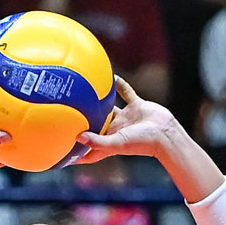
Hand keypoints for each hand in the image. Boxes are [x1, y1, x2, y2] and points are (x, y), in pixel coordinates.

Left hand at [74, 77, 188, 164]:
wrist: (165, 134)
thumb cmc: (142, 143)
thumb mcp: (117, 144)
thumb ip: (97, 142)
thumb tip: (77, 138)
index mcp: (108, 141)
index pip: (88, 148)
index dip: (75, 150)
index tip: (59, 148)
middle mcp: (114, 129)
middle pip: (94, 126)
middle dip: (81, 122)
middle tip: (64, 114)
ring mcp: (125, 117)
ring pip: (108, 107)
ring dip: (98, 101)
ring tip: (84, 89)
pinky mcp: (136, 106)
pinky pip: (125, 92)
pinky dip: (119, 85)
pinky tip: (110, 74)